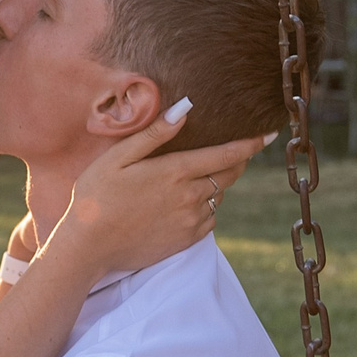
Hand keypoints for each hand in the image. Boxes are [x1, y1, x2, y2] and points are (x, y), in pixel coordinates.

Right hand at [46, 105, 271, 278]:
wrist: (88, 247)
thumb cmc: (96, 197)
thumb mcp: (116, 158)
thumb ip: (153, 134)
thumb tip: (184, 109)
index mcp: (175, 171)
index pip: (226, 154)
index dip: (250, 144)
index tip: (268, 134)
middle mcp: (191, 196)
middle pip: (229, 174)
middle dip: (237, 161)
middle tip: (236, 151)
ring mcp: (191, 221)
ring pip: (219, 197)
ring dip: (214, 186)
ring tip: (189, 182)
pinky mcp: (187, 240)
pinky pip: (209, 219)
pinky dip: (204, 209)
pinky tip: (180, 206)